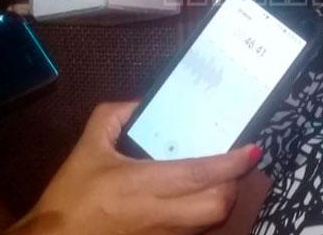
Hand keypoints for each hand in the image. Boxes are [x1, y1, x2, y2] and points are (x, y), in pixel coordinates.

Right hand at [7, 102, 260, 234]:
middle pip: (217, 204)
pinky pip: (192, 234)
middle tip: (235, 164)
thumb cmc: (70, 199)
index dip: (232, 162)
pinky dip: (201, 218)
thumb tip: (140, 101)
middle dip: (233, 184)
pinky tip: (195, 203)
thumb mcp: (86, 150)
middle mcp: (158, 214)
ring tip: (220, 181)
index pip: (200, 174)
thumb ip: (111, 117)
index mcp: (142, 184)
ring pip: (209, 223)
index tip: (253, 149)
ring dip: (220, 201)